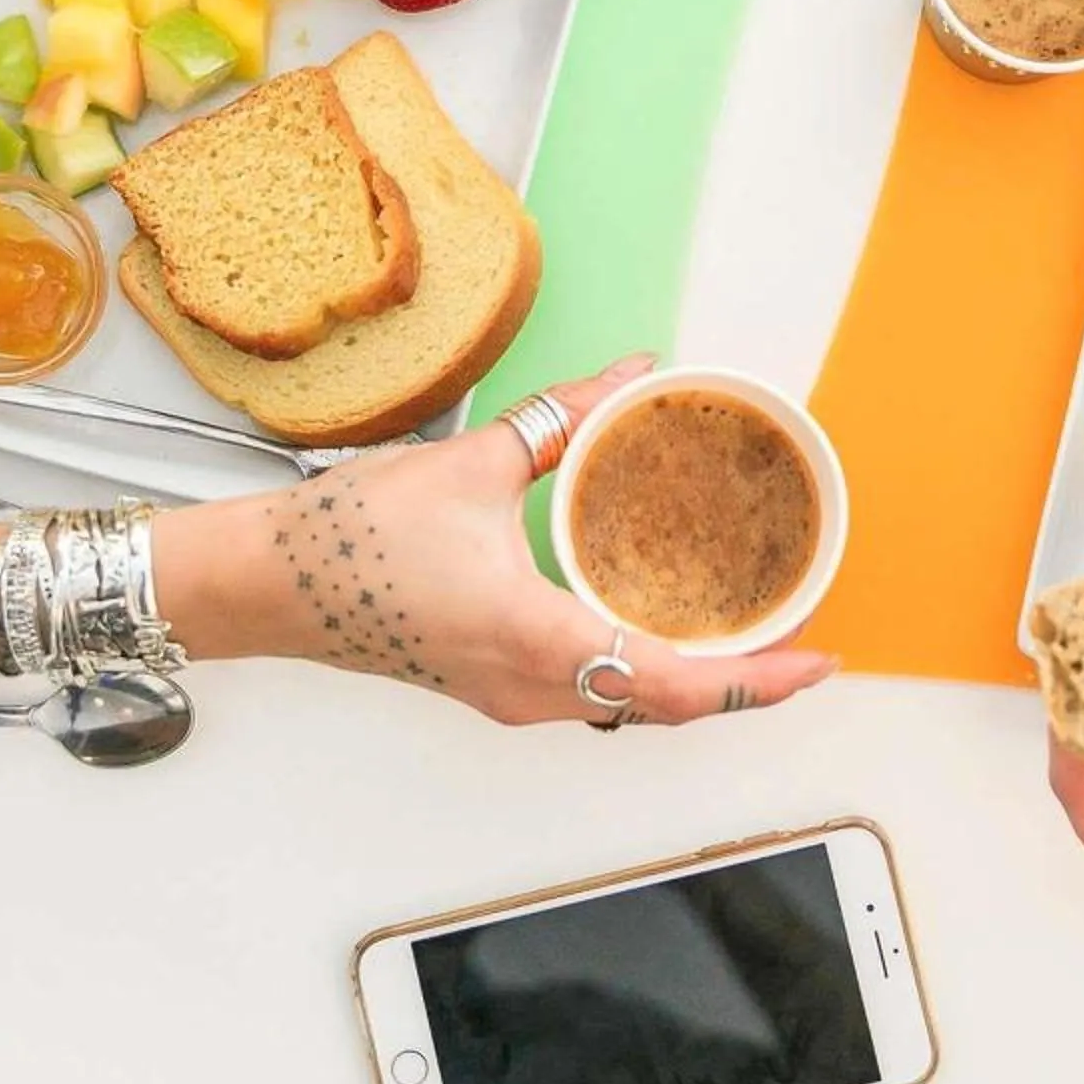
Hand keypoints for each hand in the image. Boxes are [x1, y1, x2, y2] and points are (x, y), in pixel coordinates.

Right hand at [169, 356, 839, 725]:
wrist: (265, 586)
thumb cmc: (346, 538)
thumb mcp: (471, 465)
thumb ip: (564, 420)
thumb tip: (633, 376)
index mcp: (535, 640)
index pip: (676, 685)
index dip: (759, 682)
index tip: (818, 659)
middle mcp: (531, 689)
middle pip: (667, 707)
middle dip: (744, 681)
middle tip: (803, 635)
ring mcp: (509, 699)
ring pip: (629, 706)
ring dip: (695, 679)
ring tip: (749, 631)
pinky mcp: (491, 689)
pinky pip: (590, 693)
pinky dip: (642, 668)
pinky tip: (659, 626)